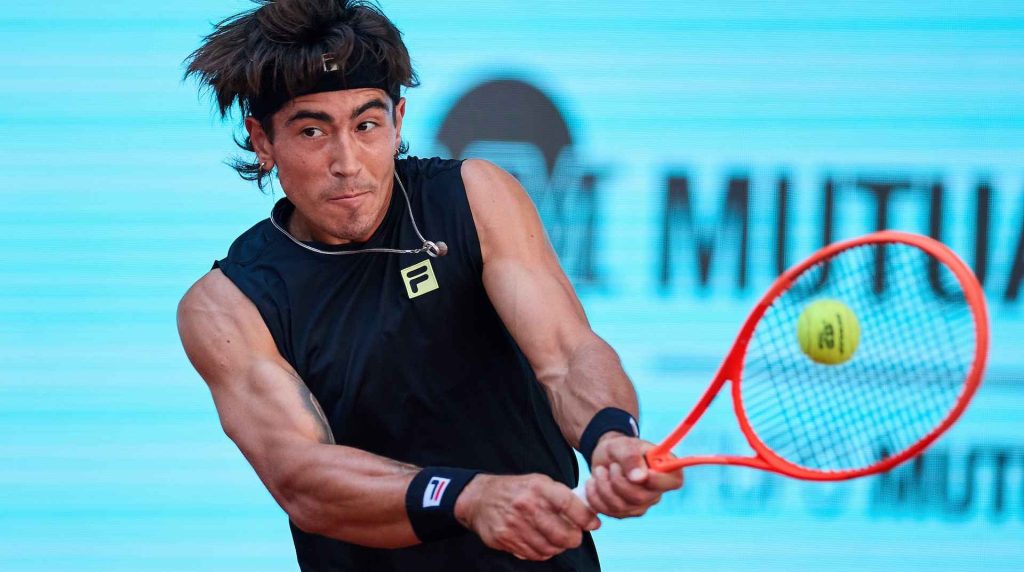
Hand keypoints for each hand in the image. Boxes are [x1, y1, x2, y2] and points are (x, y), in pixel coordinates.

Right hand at [454, 473, 600, 560]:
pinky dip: (542, 552)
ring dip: (557, 547)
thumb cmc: (515, 490)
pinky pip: (533, 554)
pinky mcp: (505, 539)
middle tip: (575, 537)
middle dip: (574, 539)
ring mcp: (515, 524)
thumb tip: (587, 513)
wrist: (479, 498)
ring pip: (549, 549)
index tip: (593, 524)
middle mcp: (526, 505)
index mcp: (538, 487)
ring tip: (557, 540)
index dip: (585, 517)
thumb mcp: (538, 482)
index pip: (569, 504)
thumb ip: (561, 496)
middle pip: (562, 534)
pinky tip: (540, 543)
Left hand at [584, 433, 683, 517]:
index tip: (643, 472)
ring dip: (604, 486)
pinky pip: (608, 511)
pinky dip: (595, 495)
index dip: (659, 480)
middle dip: (618, 481)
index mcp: (665, 470)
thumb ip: (632, 458)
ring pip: (621, 506)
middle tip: (612, 466)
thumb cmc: (620, 448)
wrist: (606, 458)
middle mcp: (656, 491)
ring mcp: (641, 505)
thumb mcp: (624, 445)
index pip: (674, 481)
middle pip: (641, 497)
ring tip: (601, 471)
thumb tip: (640, 478)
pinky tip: (594, 482)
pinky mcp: (624, 512)